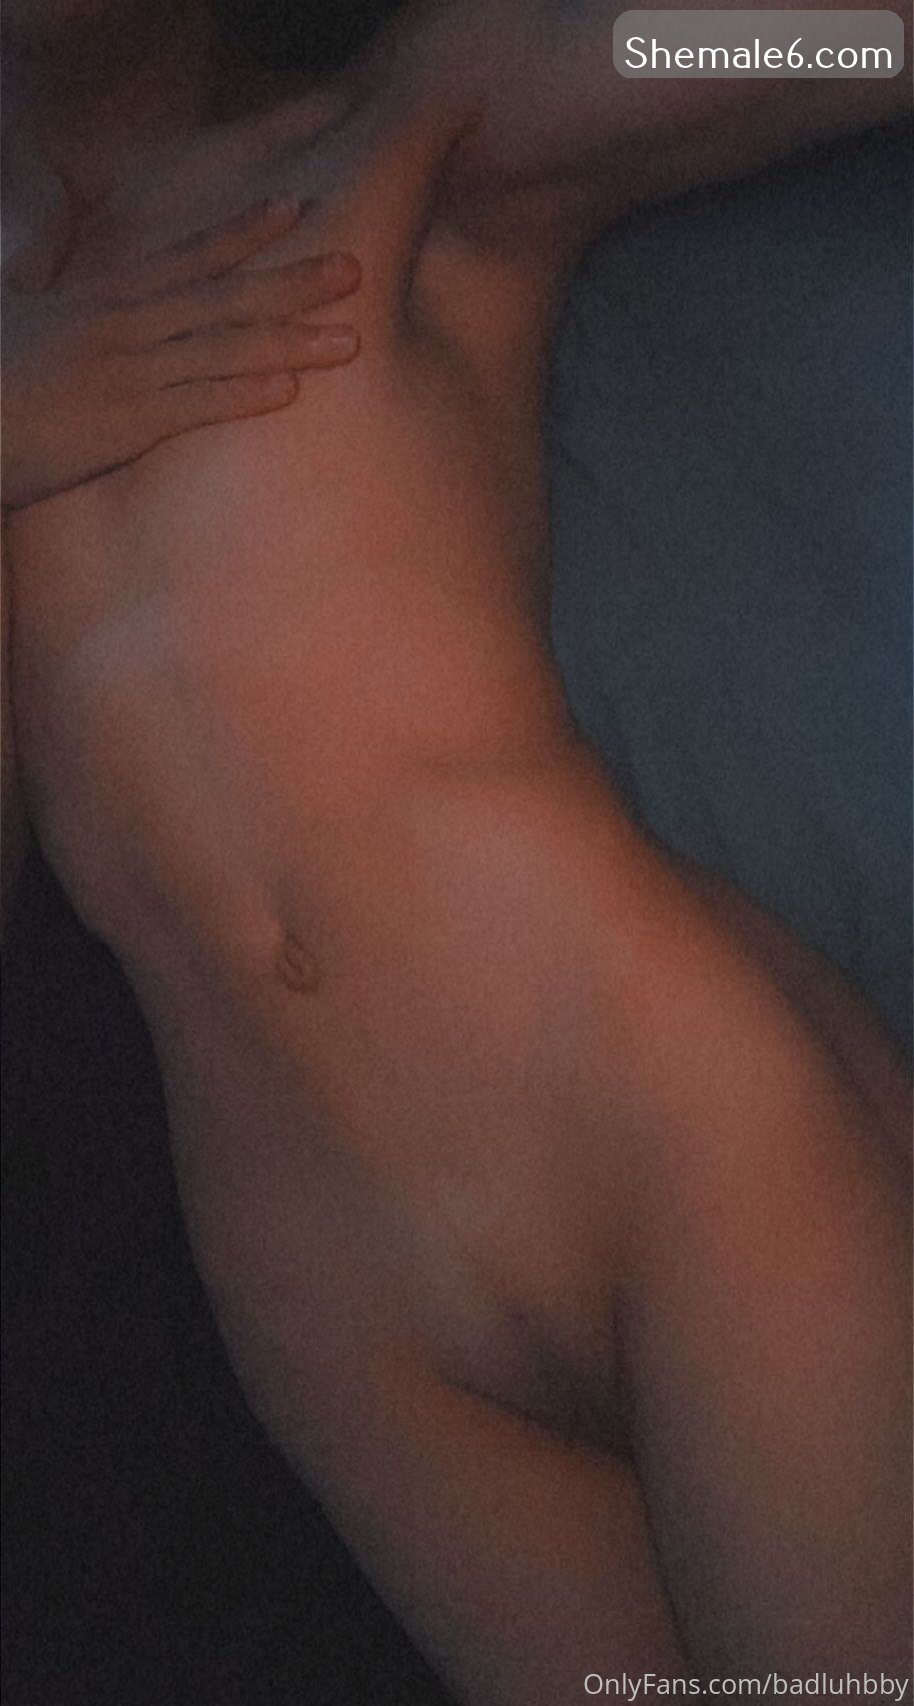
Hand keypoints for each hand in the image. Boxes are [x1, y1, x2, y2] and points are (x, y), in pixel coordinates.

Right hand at [1, 197, 361, 509]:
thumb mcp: (33, 324)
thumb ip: (75, 305)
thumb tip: (87, 289)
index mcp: (106, 300)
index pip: (186, 258)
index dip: (242, 233)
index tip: (294, 209)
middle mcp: (124, 326)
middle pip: (223, 296)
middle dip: (291, 282)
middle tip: (354, 270)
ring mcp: (128, 371)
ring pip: (223, 348)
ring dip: (290, 341)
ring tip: (349, 340)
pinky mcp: (124, 422)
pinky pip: (195, 403)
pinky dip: (242, 395)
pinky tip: (288, 392)